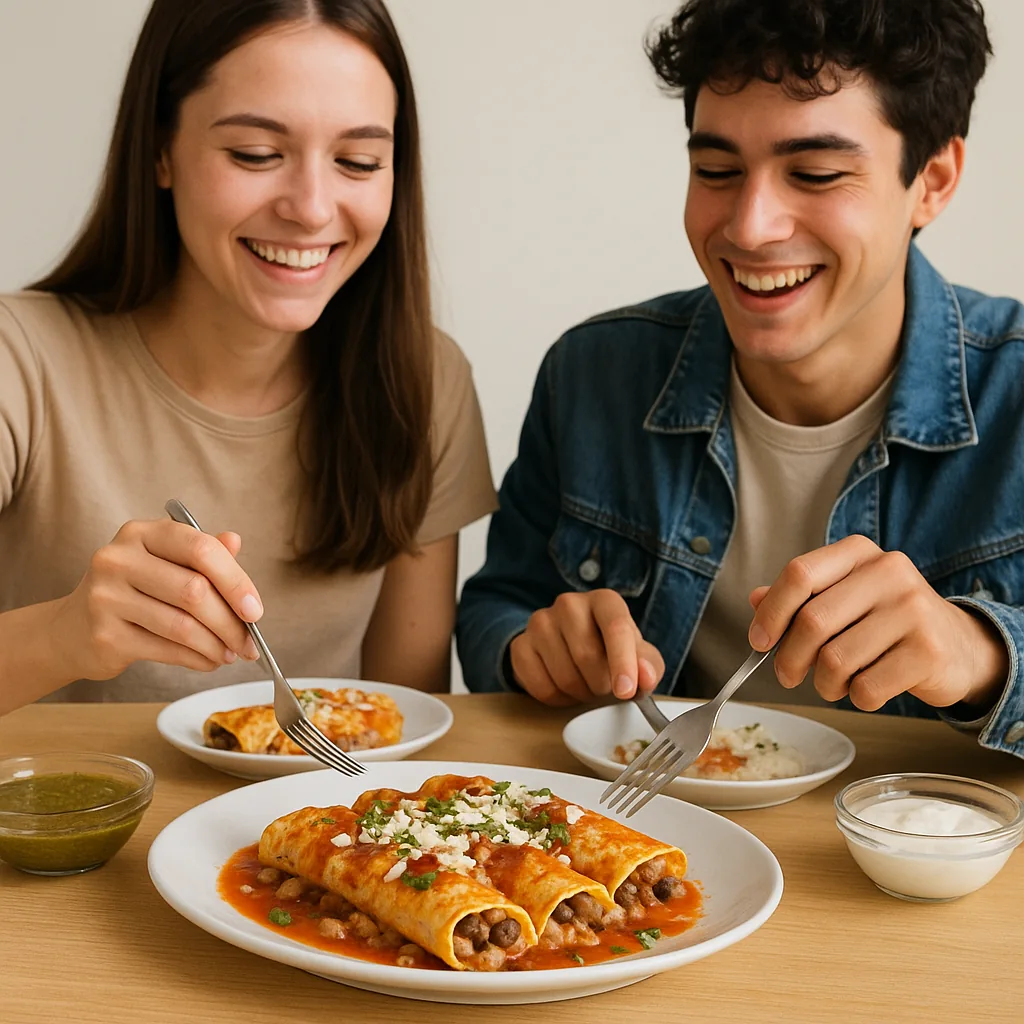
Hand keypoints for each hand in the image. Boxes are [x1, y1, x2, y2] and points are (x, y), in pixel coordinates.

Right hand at [51, 519, 263, 680]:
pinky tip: (209, 661)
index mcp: (141, 533)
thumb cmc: (133, 592)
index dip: (236, 581)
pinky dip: (197, 659)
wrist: (71, 630)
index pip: (200, 549)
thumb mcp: (165, 563)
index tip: (255, 610)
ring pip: (183, 625)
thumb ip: (202, 553)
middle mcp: (118, 559)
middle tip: (250, 642)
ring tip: (232, 653)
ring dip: (217, 645)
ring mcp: (106, 597)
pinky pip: (167, 650)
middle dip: (231, 623)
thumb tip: (236, 542)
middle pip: (195, 591)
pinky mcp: (105, 635)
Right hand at [509, 589, 664, 706]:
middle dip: (602, 684)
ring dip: (581, 693)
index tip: (626, 691)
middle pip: (587, 656)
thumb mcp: (638, 655)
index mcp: (604, 600)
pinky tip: (565, 687)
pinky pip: (541, 687)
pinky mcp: (520, 645)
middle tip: (606, 686)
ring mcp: (540, 622)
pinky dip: (559, 699)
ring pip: (564, 676)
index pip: (616, 627)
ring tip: (586, 684)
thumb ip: (649, 666)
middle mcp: (569, 603)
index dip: (622, 662)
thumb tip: (645, 676)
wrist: (569, 644)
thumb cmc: (610, 648)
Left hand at [747, 535, 1008, 711]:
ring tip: (833, 683)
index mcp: (858, 553)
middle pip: (812, 622)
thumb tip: (755, 600)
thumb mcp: (844, 598)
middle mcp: (888, 571)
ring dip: (824, 683)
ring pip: (836, 660)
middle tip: (788, 676)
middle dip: (790, 659)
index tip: (759, 642)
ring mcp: (913, 609)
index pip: (799, 574)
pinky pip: (866, 687)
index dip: (771, 613)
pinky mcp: (928, 651)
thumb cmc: (886, 621)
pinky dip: (855, 697)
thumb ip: (800, 597)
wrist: (960, 646)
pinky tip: (866, 688)